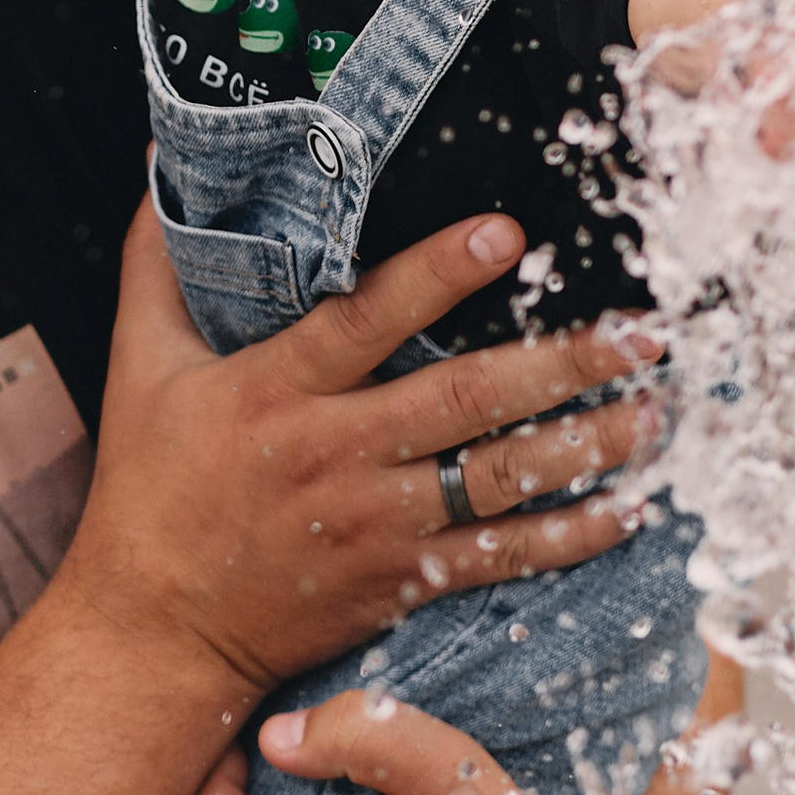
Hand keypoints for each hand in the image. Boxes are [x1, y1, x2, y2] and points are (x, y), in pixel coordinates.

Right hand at [64, 200, 662, 704]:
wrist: (154, 631)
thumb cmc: (151, 490)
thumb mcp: (139, 365)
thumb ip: (157, 263)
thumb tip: (158, 163)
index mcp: (277, 391)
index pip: (368, 319)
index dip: (439, 273)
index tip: (508, 234)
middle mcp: (336, 455)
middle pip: (465, 400)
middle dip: (562, 363)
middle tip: (640, 332)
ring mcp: (375, 524)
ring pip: (499, 478)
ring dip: (587, 445)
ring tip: (655, 410)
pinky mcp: (399, 581)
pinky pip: (499, 557)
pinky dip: (568, 535)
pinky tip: (628, 507)